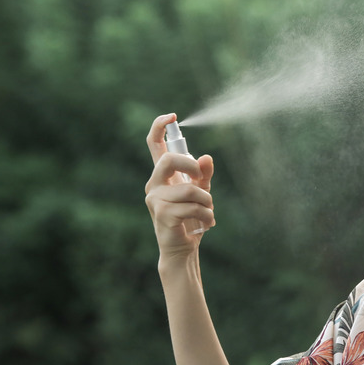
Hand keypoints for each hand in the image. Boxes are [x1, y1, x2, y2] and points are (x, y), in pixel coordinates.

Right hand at [145, 113, 215, 258]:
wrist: (182, 248)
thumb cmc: (190, 218)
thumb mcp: (201, 192)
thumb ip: (203, 174)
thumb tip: (206, 158)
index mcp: (162, 175)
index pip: (154, 145)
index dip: (159, 127)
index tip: (172, 116)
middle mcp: (154, 184)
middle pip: (168, 161)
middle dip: (191, 167)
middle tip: (202, 179)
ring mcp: (156, 199)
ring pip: (189, 189)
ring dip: (206, 201)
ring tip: (209, 213)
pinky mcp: (162, 214)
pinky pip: (192, 207)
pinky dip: (206, 215)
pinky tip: (207, 224)